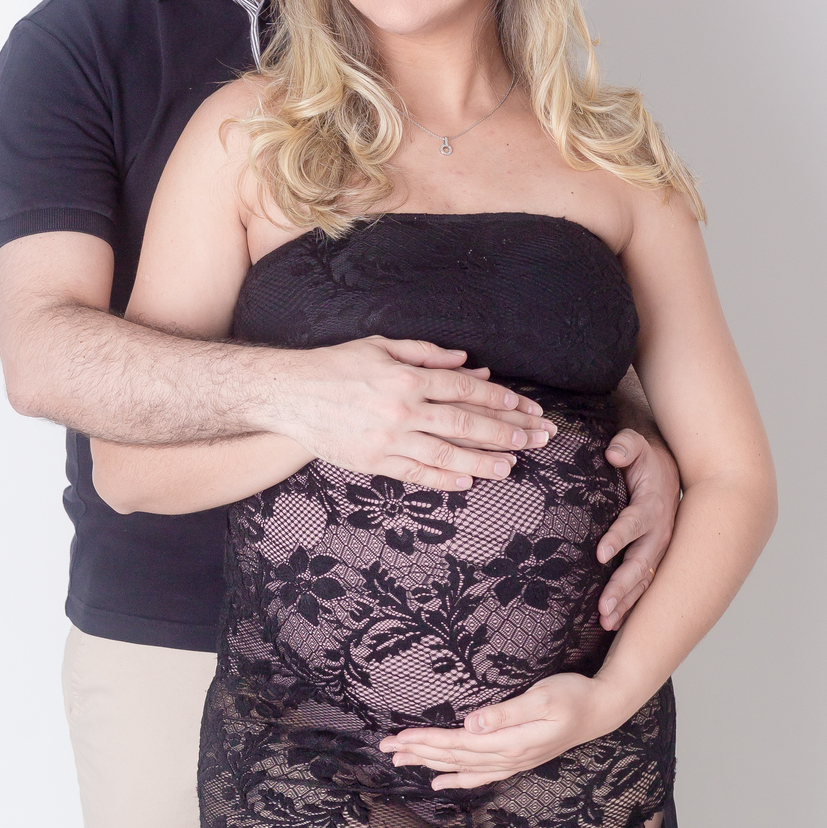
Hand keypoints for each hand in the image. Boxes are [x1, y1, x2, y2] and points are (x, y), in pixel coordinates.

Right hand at [276, 336, 556, 491]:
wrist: (289, 394)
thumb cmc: (336, 365)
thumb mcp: (382, 346)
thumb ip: (427, 354)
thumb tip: (468, 363)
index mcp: (407, 376)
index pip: (464, 389)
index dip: (500, 400)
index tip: (527, 409)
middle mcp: (402, 408)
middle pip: (465, 423)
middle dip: (506, 432)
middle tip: (537, 439)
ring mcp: (388, 438)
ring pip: (446, 453)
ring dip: (484, 460)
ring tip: (512, 466)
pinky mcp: (373, 461)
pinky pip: (415, 474)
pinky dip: (443, 479)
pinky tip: (468, 481)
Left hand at [379, 673, 617, 789]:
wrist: (601, 710)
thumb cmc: (572, 696)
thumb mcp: (542, 697)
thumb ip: (507, 713)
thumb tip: (472, 724)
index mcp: (510, 741)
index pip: (457, 742)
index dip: (426, 740)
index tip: (398, 736)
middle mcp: (508, 757)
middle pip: (453, 757)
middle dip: (418, 752)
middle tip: (385, 748)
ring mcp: (513, 762)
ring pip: (462, 767)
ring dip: (430, 764)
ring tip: (400, 761)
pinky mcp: (517, 759)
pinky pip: (480, 775)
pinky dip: (457, 779)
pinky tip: (440, 782)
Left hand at [595, 427, 679, 630]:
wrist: (666, 469)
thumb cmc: (644, 458)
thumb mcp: (634, 444)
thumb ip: (624, 445)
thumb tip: (613, 453)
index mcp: (652, 505)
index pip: (633, 523)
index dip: (618, 537)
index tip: (600, 553)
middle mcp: (659, 532)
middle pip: (640, 563)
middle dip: (622, 587)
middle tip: (602, 607)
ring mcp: (658, 549)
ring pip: (643, 581)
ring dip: (625, 603)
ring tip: (605, 623)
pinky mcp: (653, 559)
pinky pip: (643, 586)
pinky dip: (630, 605)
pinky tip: (613, 624)